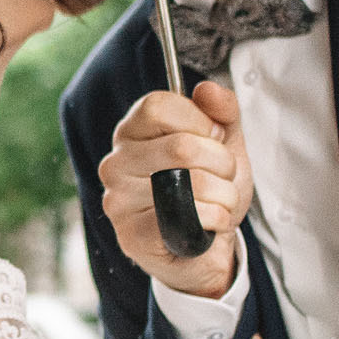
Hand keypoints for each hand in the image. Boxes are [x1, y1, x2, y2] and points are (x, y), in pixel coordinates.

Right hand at [97, 82, 252, 296]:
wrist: (205, 248)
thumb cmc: (208, 192)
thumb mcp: (223, 144)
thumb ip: (222, 111)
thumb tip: (208, 90)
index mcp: (131, 133)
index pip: (158, 106)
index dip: (198, 121)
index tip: (211, 139)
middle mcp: (115, 164)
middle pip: (181, 146)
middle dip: (221, 164)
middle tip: (220, 177)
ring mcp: (119, 201)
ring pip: (191, 183)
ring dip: (223, 195)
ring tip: (215, 203)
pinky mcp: (132, 236)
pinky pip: (189, 217)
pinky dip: (215, 220)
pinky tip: (207, 226)